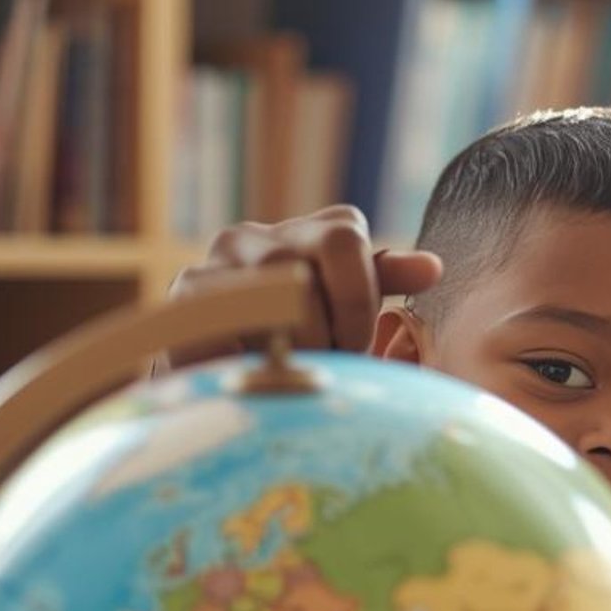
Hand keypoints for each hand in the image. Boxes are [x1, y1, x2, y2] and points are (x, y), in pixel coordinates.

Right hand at [165, 206, 442, 365]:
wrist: (217, 378)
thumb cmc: (303, 343)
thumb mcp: (351, 309)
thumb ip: (384, 282)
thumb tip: (433, 267)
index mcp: (311, 231)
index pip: (345, 240)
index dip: (355, 301)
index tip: (352, 342)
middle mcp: (253, 237)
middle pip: (304, 278)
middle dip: (322, 336)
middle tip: (320, 365)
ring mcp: (210, 267)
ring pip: (262, 307)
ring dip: (284, 353)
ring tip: (286, 371)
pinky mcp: (177, 306)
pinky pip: (221, 331)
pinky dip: (245, 361)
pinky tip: (251, 375)